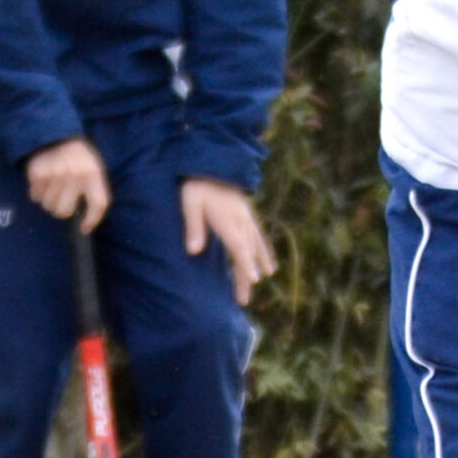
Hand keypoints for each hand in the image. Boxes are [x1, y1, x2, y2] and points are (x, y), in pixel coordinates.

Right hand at [27, 137, 111, 231]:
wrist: (59, 137)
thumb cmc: (79, 161)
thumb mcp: (94, 171)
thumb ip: (94, 194)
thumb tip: (85, 227)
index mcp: (93, 173)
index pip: (98, 204)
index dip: (92, 221)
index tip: (84, 228)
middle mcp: (74, 174)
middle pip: (64, 212)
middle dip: (63, 210)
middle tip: (63, 198)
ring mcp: (55, 173)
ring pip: (48, 206)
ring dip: (50, 201)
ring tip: (55, 185)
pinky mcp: (37, 173)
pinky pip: (36, 197)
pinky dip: (39, 192)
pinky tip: (45, 180)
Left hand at [180, 179, 276, 305]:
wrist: (214, 158)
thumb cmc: (197, 182)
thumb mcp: (190, 202)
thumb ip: (194, 226)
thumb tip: (195, 251)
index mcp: (227, 220)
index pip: (239, 247)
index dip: (245, 264)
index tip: (253, 281)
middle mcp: (241, 220)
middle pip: (248, 251)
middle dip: (248, 274)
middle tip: (245, 299)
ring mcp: (246, 216)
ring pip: (256, 243)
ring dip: (260, 261)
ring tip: (267, 276)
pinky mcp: (246, 212)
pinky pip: (258, 234)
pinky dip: (263, 247)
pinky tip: (265, 256)